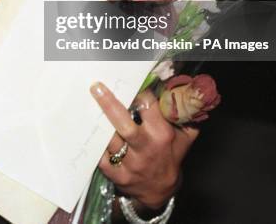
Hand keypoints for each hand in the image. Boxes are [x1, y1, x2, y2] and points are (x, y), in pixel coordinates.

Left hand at [90, 82, 198, 209]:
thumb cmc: (170, 156)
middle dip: (109, 105)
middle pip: (124, 124)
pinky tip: (92, 134)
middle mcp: (146, 148)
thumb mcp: (185, 136)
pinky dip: (96, 146)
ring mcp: (131, 164)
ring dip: (100, 125)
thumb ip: (181, 114)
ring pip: (110, 140)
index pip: (147, 106)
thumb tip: (175, 90)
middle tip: (96, 88)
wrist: (162, 191)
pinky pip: (102, 159)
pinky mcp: (118, 175)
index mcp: (162, 135)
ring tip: (90, 109)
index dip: (138, 93)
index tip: (129, 85)